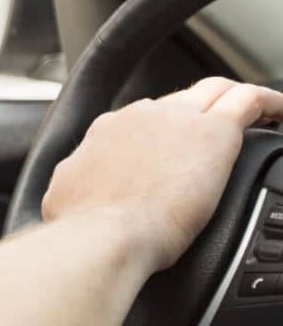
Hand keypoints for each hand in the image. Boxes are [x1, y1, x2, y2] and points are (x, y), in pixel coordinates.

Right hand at [42, 77, 282, 271]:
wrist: (102, 235)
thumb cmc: (83, 228)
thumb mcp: (65, 199)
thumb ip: (79, 186)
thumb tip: (73, 197)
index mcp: (107, 131)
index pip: (140, 119)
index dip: (160, 130)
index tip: (172, 150)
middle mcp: (139, 116)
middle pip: (178, 100)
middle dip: (198, 111)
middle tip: (215, 132)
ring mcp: (176, 119)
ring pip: (213, 90)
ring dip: (230, 103)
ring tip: (255, 120)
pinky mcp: (214, 132)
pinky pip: (249, 100)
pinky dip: (268, 103)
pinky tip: (280, 114)